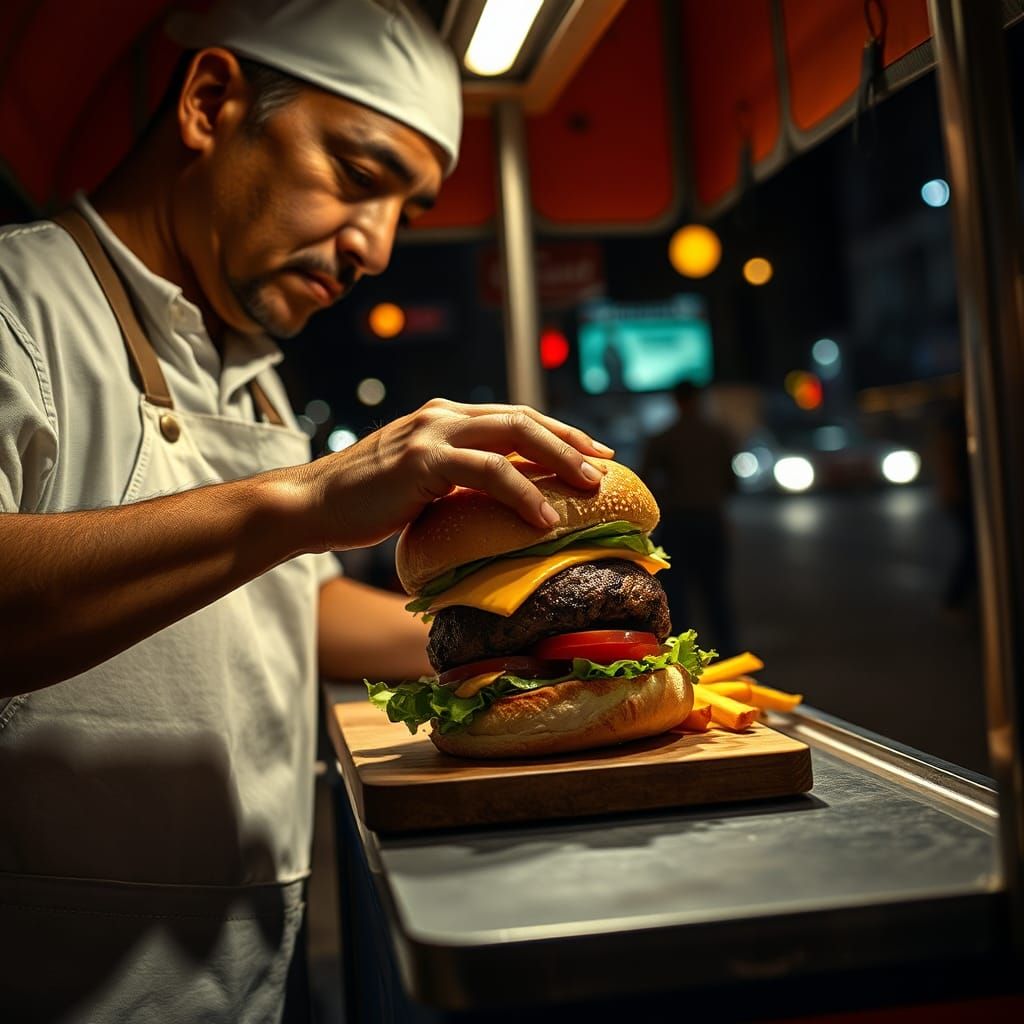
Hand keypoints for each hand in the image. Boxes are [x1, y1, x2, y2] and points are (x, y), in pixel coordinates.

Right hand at [302, 398, 614, 549]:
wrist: (312, 505)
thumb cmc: (365, 504)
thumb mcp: (420, 485)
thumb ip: (456, 482)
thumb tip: (496, 507)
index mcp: (445, 419)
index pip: (514, 418)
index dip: (558, 434)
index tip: (594, 453)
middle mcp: (443, 416)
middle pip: (524, 418)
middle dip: (571, 441)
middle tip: (606, 467)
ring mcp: (432, 432)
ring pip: (514, 435)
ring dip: (560, 460)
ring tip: (592, 488)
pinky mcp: (422, 459)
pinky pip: (487, 471)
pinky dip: (522, 491)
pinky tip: (545, 516)